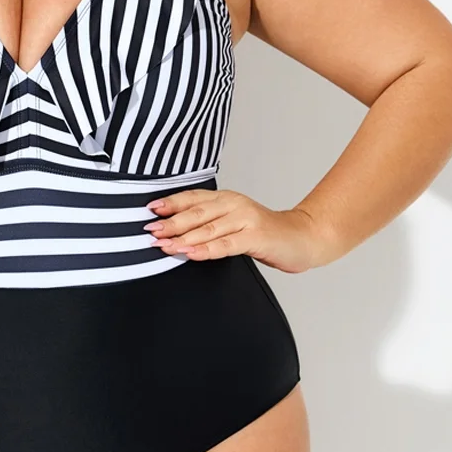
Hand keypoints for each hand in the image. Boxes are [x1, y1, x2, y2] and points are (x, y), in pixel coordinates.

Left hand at [143, 188, 334, 272]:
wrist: (303, 238)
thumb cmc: (265, 233)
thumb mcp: (234, 223)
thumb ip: (210, 224)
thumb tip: (174, 234)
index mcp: (226, 198)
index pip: (193, 198)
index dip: (170, 203)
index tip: (149, 210)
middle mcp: (234, 204)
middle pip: (196, 213)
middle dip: (170, 223)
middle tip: (150, 231)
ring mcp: (246, 219)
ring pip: (208, 229)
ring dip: (183, 238)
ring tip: (163, 245)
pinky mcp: (256, 236)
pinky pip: (226, 244)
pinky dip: (206, 249)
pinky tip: (191, 253)